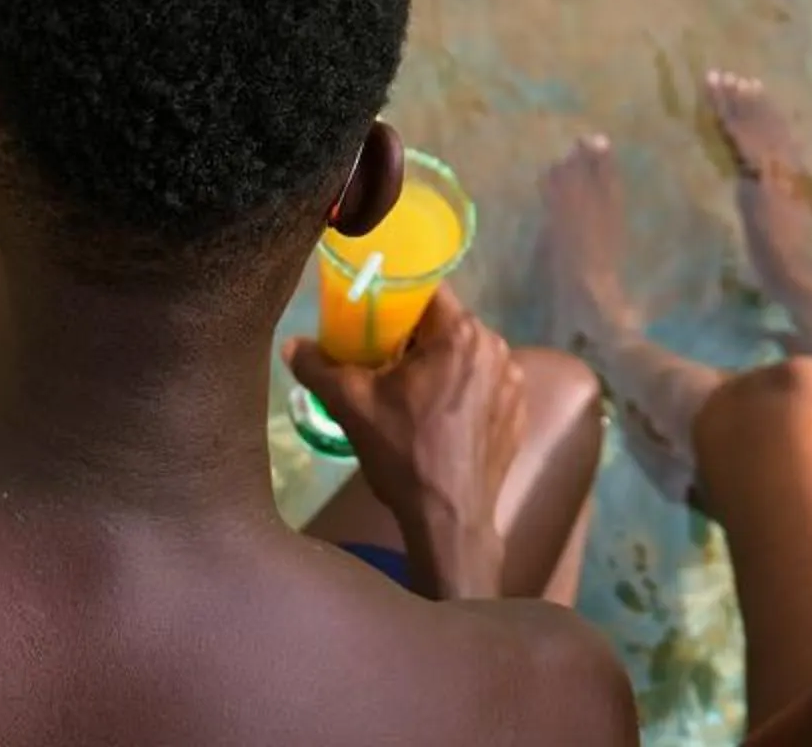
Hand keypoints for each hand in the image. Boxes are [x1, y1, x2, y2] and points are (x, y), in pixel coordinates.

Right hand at [286, 290, 521, 597]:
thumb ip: (319, 367)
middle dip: (415, 337)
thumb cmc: (403, 454)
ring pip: (466, 355)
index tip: (373, 319)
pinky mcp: (518, 410)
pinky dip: (463, 391)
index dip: (397, 301)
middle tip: (382, 361)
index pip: (427, 292)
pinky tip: (439, 419)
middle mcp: (496, 346)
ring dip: (440, 365)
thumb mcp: (352, 407)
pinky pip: (485, 384)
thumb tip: (292, 345)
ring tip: (409, 394)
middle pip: (447, 324)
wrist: (449, 519)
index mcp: (460, 334)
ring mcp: (512, 380)